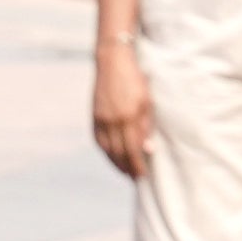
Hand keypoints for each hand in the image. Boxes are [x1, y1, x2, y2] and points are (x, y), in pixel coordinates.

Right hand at [91, 41, 152, 177]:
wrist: (113, 62)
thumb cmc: (137, 80)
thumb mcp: (147, 101)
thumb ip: (147, 126)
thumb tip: (147, 150)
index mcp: (129, 117)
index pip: (133, 149)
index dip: (138, 164)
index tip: (143, 176)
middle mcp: (113, 121)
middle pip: (119, 152)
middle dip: (128, 167)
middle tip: (135, 178)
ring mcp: (101, 119)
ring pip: (107, 149)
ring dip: (116, 163)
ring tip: (125, 172)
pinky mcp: (94, 116)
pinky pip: (99, 140)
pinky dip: (106, 151)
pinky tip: (112, 157)